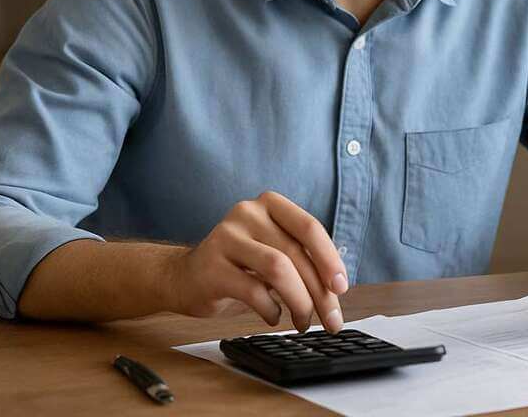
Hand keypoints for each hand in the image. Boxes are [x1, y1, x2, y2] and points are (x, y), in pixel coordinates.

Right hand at [165, 191, 348, 332]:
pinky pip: (253, 291)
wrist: (185, 277)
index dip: (330, 258)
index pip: (309, 227)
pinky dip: (271, 310)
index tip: (341, 287)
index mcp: (269, 205)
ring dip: (299, 302)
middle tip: (331, 320)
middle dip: (319, 292)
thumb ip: (302, 261)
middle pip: (295, 253)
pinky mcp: (211, 266)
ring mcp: (226, 237)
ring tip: (303, 322)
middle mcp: (247, 213)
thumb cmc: (239, 266)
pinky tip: (273, 317)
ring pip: (277, 268)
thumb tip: (337, 289)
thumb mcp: (273, 252)